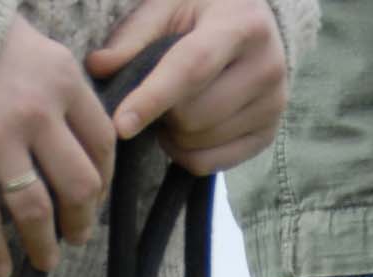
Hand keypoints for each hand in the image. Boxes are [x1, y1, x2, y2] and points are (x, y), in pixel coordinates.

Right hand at [0, 16, 115, 276]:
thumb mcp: (32, 49)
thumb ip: (58, 90)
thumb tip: (77, 140)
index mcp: (62, 79)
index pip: (101, 143)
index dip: (103, 180)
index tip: (94, 198)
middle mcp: (36, 111)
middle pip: (77, 184)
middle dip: (82, 220)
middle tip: (77, 237)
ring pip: (35, 210)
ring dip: (44, 245)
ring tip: (45, 261)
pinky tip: (0, 270)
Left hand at [88, 0, 289, 176]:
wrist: (253, 24)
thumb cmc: (202, 11)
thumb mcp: (168, 6)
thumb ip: (133, 36)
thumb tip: (99, 67)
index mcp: (242, 25)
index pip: (193, 68)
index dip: (153, 98)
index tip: (120, 125)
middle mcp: (267, 66)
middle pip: (194, 115)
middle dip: (162, 113)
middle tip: (155, 95)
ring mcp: (274, 105)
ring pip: (200, 143)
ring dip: (172, 133)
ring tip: (173, 107)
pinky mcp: (268, 134)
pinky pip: (212, 164)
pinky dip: (186, 154)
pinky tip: (185, 129)